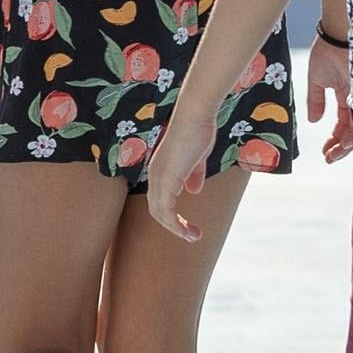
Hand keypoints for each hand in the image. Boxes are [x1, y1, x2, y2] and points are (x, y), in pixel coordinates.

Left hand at [144, 82, 220, 241]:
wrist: (196, 116)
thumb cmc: (198, 131)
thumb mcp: (197, 158)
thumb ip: (193, 174)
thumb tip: (194, 190)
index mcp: (160, 170)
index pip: (160, 200)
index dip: (172, 215)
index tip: (189, 224)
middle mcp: (154, 175)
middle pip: (157, 210)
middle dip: (174, 226)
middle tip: (192, 235)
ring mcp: (158, 178)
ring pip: (160, 213)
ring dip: (177, 229)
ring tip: (194, 236)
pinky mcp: (166, 179)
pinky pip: (166, 210)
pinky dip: (176, 224)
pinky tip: (189, 229)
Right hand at [305, 37, 352, 161]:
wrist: (340, 31)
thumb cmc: (329, 49)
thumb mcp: (317, 78)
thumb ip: (315, 100)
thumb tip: (313, 121)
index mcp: (346, 93)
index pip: (343, 122)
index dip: (334, 139)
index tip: (325, 152)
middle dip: (340, 147)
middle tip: (329, 158)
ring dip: (346, 144)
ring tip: (333, 155)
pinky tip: (344, 142)